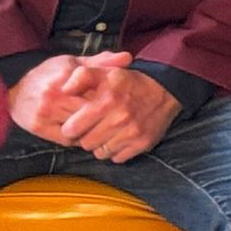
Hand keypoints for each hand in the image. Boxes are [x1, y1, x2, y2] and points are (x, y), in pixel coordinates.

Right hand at [7, 51, 130, 142]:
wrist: (13, 92)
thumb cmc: (48, 75)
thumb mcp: (73, 62)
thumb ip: (101, 62)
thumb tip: (128, 58)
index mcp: (67, 75)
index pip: (99, 90)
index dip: (111, 98)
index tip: (120, 101)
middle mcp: (55, 94)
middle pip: (91, 111)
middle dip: (104, 115)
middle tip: (116, 117)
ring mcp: (45, 112)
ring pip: (81, 127)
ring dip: (93, 128)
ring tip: (101, 126)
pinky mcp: (38, 127)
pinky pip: (67, 139)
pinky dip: (78, 138)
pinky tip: (83, 132)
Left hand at [58, 64, 181, 162]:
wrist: (166, 90)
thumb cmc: (129, 82)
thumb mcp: (105, 72)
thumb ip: (81, 76)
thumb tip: (64, 90)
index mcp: (107, 101)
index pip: (71, 129)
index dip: (71, 126)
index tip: (76, 122)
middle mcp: (120, 118)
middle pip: (85, 143)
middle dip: (86, 136)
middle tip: (94, 126)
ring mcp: (132, 133)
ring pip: (100, 153)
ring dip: (101, 145)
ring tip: (107, 131)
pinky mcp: (142, 143)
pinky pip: (117, 158)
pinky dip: (116, 150)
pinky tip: (119, 137)